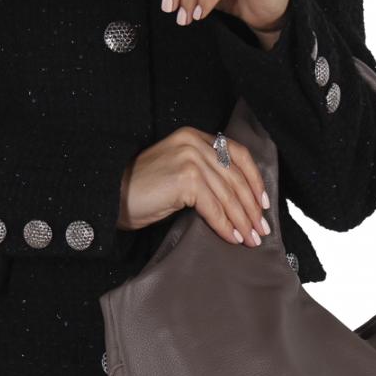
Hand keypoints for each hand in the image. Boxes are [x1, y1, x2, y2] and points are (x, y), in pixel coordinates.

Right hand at [116, 126, 271, 246]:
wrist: (110, 196)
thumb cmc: (141, 190)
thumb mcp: (177, 171)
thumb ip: (204, 174)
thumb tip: (236, 199)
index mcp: (194, 137)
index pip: (238, 154)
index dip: (255, 180)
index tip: (264, 203)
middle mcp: (194, 143)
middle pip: (236, 177)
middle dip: (252, 207)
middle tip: (261, 229)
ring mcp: (190, 159)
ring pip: (228, 194)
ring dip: (243, 220)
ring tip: (251, 238)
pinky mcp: (185, 179)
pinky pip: (214, 207)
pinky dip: (225, 225)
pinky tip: (232, 238)